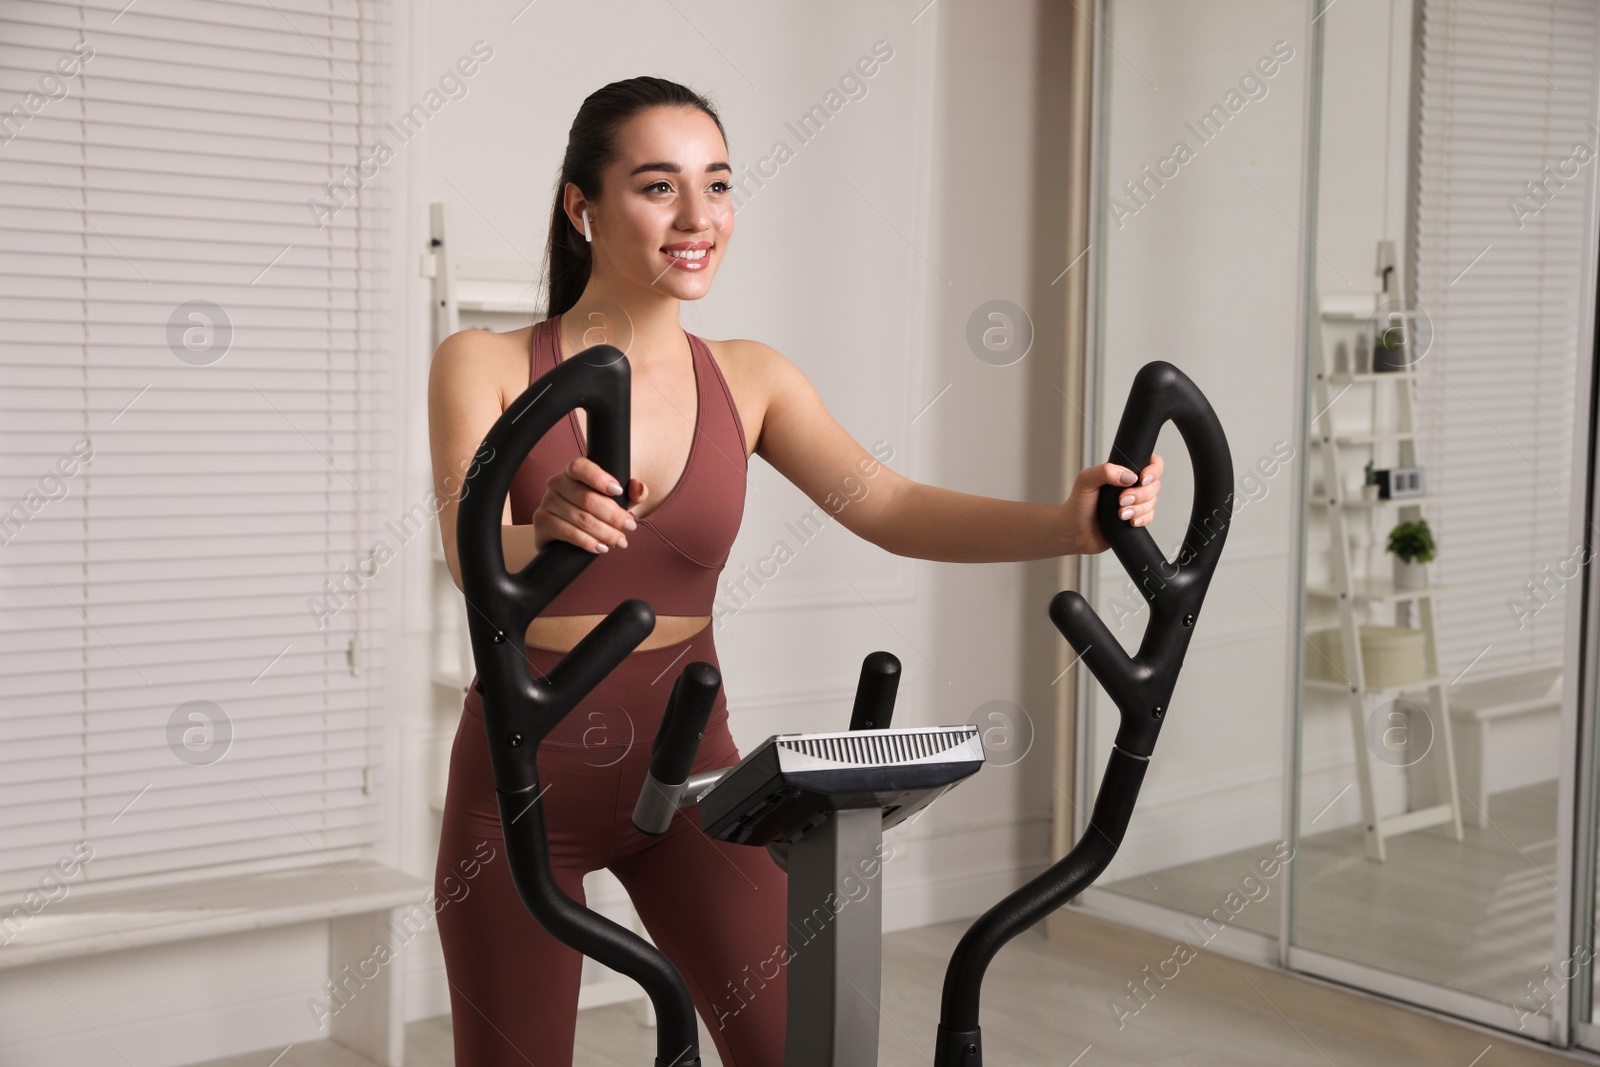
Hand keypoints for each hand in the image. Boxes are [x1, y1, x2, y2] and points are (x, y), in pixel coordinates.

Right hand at [532, 456, 646, 553]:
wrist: (563, 536)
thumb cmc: (593, 512)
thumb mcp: (615, 501)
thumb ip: (631, 494)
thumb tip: (639, 488)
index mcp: (572, 471)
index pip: (580, 466)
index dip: (599, 478)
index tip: (618, 491)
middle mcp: (556, 483)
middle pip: (587, 498)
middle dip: (613, 515)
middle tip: (630, 527)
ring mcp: (547, 502)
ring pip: (581, 518)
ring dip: (605, 532)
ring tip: (620, 541)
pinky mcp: (542, 522)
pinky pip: (568, 532)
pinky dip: (588, 542)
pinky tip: (601, 548)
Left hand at [1064, 453, 1162, 554]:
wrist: (1073, 531)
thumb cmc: (1077, 504)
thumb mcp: (1086, 480)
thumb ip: (1105, 471)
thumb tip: (1129, 476)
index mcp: (1122, 472)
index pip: (1150, 462)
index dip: (1153, 470)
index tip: (1142, 479)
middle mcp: (1130, 486)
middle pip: (1154, 485)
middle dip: (1141, 494)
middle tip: (1121, 500)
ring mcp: (1134, 503)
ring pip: (1152, 502)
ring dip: (1138, 509)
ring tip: (1120, 514)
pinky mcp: (1134, 518)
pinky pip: (1150, 517)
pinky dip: (1142, 519)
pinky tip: (1129, 521)